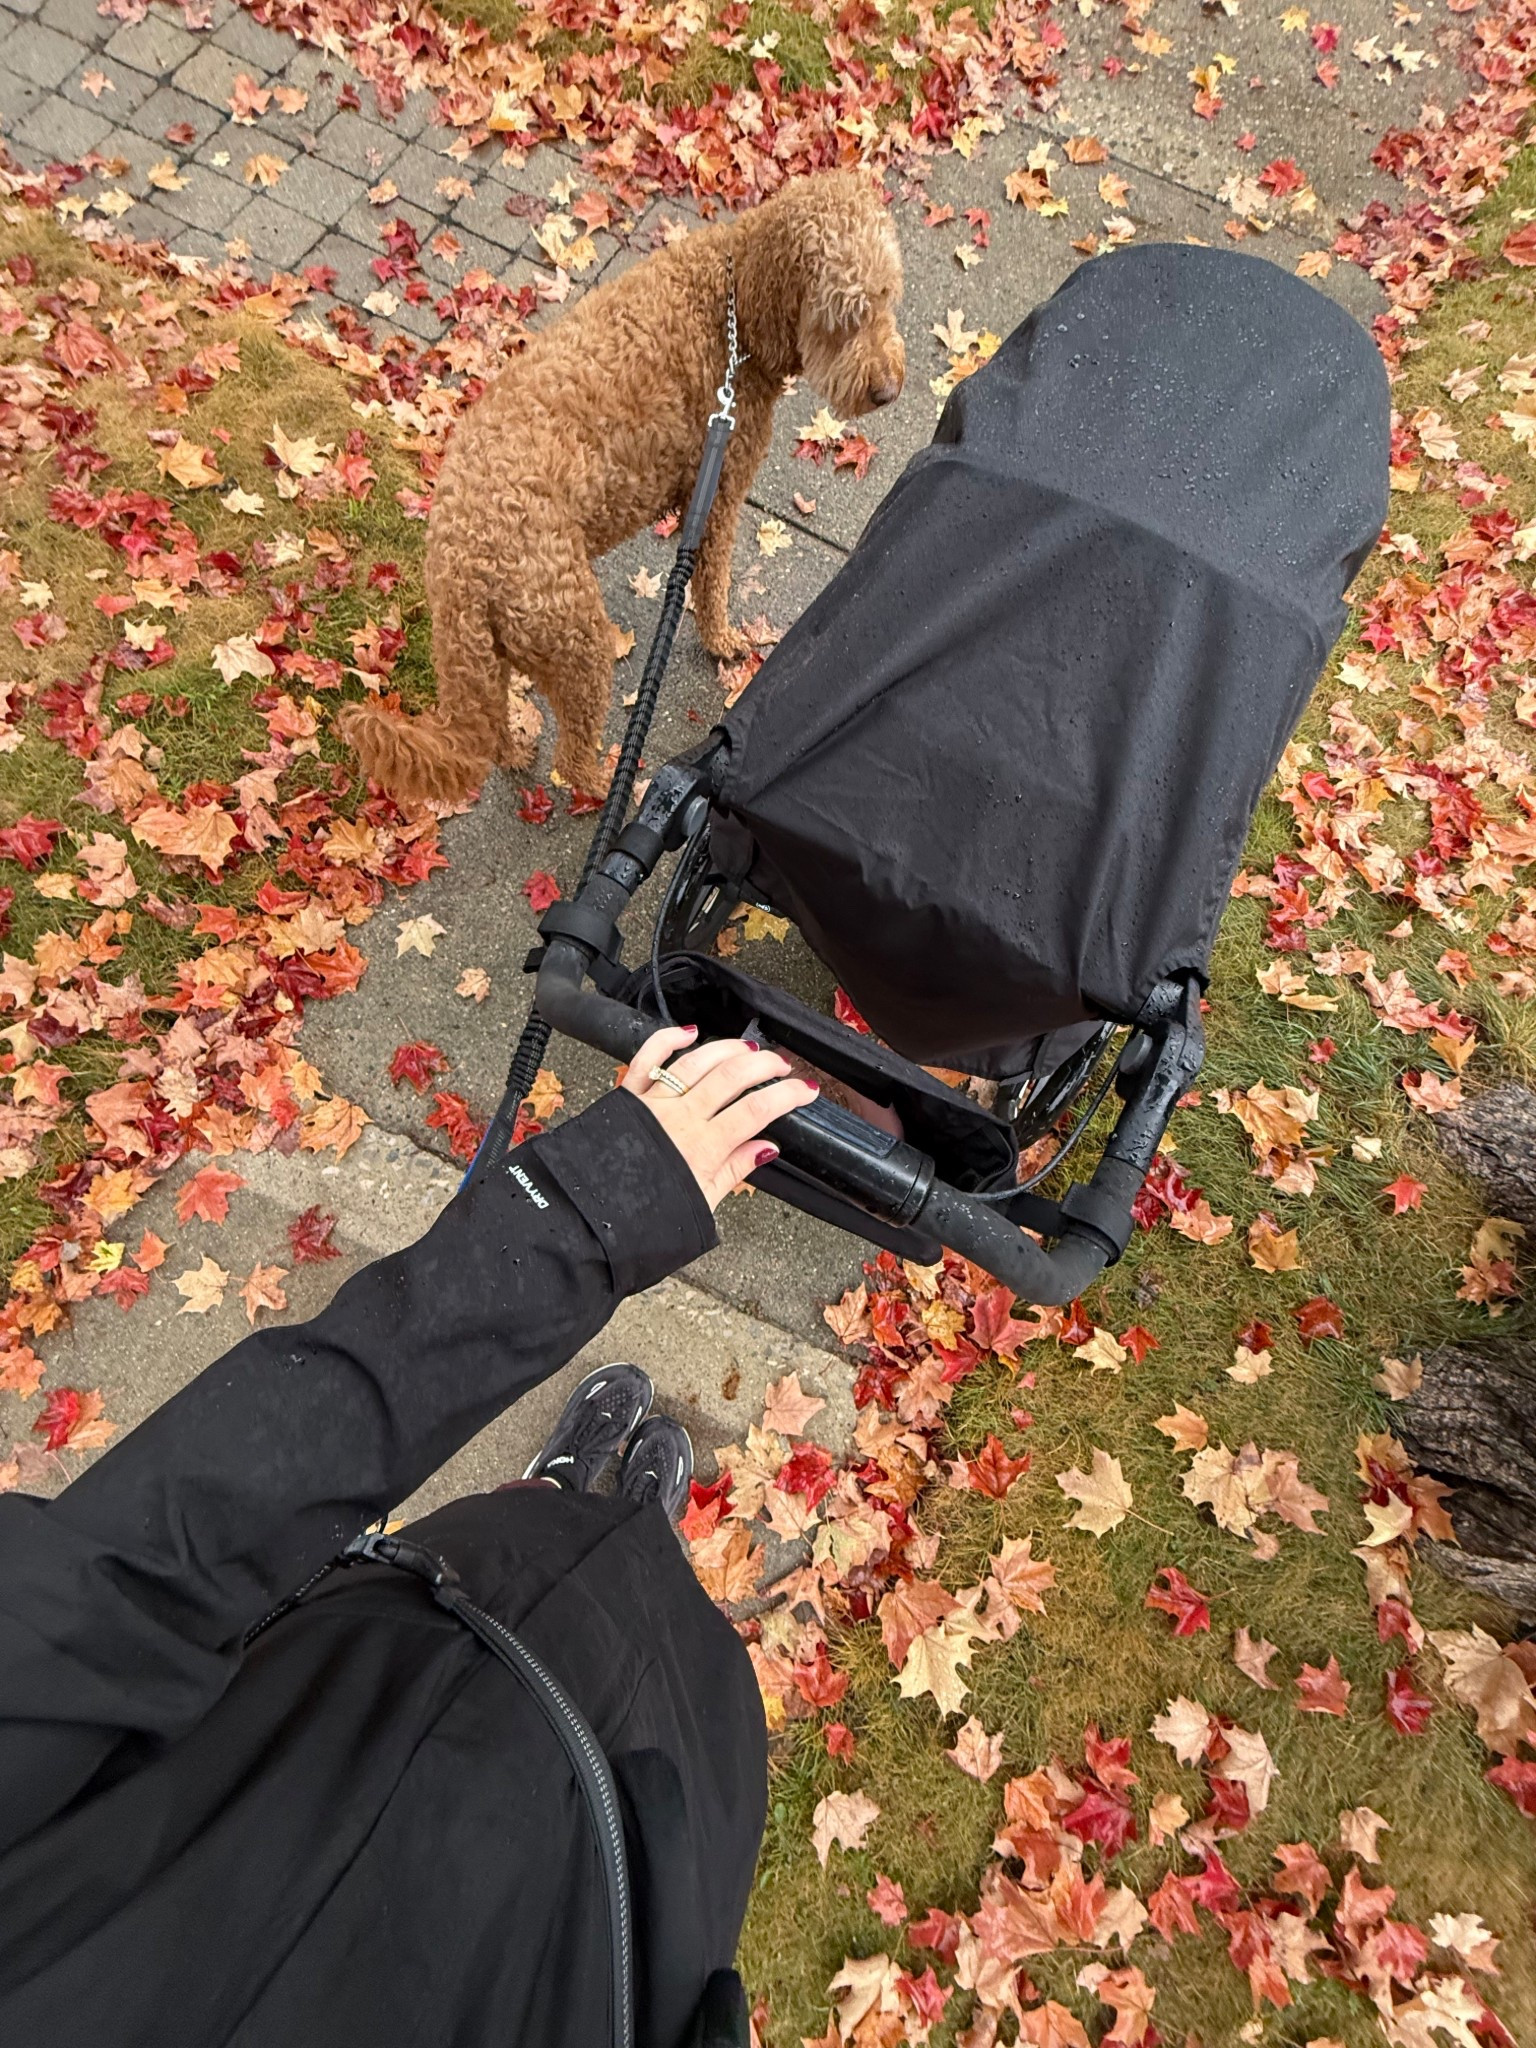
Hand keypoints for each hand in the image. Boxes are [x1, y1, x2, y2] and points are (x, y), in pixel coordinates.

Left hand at [621, 1024, 817, 1209]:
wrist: (593, 1219)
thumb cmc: (642, 1218)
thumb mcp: (702, 1204)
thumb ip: (735, 1172)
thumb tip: (766, 1148)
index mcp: (702, 1149)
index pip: (756, 1111)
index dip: (786, 1096)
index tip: (806, 1089)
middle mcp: (679, 1119)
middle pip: (731, 1077)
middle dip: (764, 1064)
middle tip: (782, 1065)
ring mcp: (653, 1104)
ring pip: (696, 1062)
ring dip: (727, 1049)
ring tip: (750, 1049)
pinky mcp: (627, 1098)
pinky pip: (648, 1058)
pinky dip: (668, 1039)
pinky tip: (689, 1031)